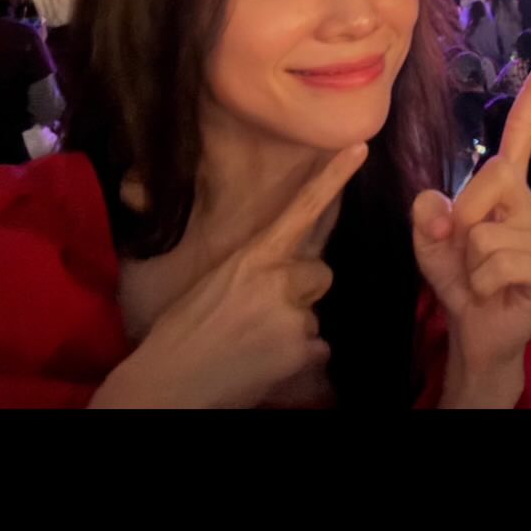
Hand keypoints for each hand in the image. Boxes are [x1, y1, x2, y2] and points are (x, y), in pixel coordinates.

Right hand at [91, 145, 367, 408]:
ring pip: (313, 316)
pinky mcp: (302, 350)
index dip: (334, 178)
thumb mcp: (217, 283)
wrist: (169, 382)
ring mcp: (293, 315)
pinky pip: (315, 349)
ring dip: (293, 328)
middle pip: (320, 273)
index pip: (303, 210)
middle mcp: (279, 279)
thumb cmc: (183, 332)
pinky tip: (262, 364)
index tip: (361, 147)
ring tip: (253, 343)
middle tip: (263, 313)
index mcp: (254, 256)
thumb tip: (280, 272)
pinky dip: (295, 359)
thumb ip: (255, 270)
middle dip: (302, 290)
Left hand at [412, 56, 530, 405]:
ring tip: (481, 276)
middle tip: (461, 247)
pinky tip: (493, 291)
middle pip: (494, 177)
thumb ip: (425, 215)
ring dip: (468, 261)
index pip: (520, 135)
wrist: (473, 327)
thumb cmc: (456, 275)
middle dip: (463, 214)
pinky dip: (481, 282)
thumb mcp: (427, 240)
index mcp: (506, 187)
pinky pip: (500, 263)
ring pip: (488, 232)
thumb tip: (442, 212)